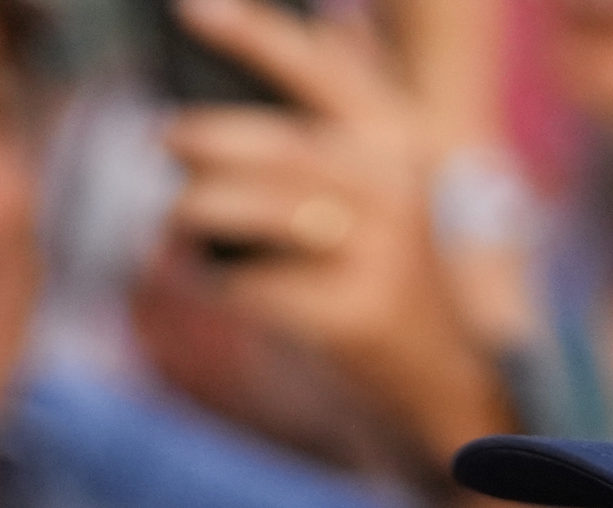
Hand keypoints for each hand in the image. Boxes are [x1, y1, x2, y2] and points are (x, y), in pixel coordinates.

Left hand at [157, 0, 513, 461]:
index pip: (322, 70)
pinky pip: (260, 286)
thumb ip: (368, 94)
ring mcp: (378, 254)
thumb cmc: (401, 259)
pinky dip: (219, 279)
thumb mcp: (400, 170)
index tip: (193, 9)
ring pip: (264, 213)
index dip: (256, 35)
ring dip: (201, 207)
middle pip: (280, 147)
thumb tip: (337, 14)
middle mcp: (395, 188)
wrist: (449, 367)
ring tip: (173, 211)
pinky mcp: (353, 316)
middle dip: (208, 137)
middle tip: (163, 135)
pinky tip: (200, 273)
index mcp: (401, 139)